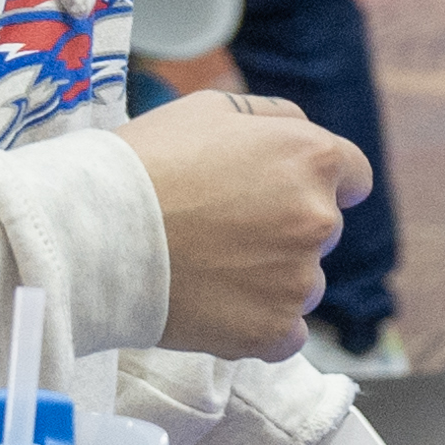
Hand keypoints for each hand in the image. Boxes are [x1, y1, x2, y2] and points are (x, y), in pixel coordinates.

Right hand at [127, 92, 367, 355]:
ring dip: (269, 279)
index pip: (352, 175)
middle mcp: (318, 219)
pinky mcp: (271, 330)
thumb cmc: (143, 163)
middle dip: (283, 230)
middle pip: (321, 230)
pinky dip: (258, 326)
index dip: (321, 183)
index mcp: (312, 159)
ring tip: (206, 269)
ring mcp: (298, 280)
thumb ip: (274, 119)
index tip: (288, 193)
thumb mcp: (210, 109)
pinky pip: (285, 335)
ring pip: (301, 284)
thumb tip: (304, 136)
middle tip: (220, 231)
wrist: (92, 232)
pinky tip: (217, 309)